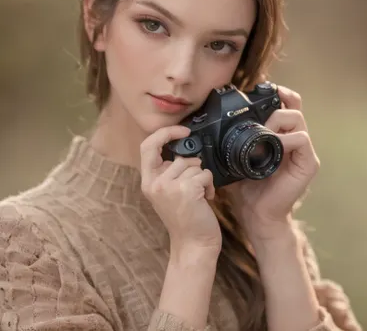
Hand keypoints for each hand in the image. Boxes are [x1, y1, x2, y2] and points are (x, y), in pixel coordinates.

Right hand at [140, 126, 221, 253]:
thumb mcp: (168, 192)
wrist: (193, 244)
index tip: (183, 131)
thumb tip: (185, 148)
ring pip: (195, 165)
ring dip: (202, 179)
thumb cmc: (185, 216)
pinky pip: (204, 174)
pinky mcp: (187, 190)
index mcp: (148, 181)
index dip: (165, 133)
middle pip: (180, 158)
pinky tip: (206, 200)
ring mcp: (169, 187)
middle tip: (194, 188)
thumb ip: (169, 171)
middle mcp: (155, 183)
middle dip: (194, 169)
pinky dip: (210, 186)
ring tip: (199, 196)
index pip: (147, 145)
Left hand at [225, 86, 319, 239]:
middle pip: (294, 106)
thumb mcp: (235, 157)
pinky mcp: (308, 163)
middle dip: (277, 103)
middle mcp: (293, 139)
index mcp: (279, 135)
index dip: (277, 94)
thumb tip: (208, 125)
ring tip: (262, 131)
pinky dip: (286, 138)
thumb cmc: (245, 187)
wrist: (255, 214)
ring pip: (297, 118)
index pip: (285, 105)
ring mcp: (303, 151)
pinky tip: (273, 143)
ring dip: (277, 119)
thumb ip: (231, 140)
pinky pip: (302, 139)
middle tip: (260, 112)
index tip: (260, 90)